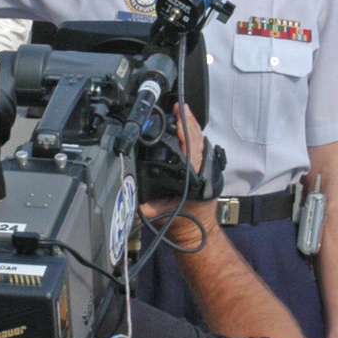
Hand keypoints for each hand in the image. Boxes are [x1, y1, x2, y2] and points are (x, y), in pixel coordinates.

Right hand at [138, 103, 210, 243]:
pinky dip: (191, 136)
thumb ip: (148, 208)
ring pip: (199, 142)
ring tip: (180, 111)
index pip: (191, 146)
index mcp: (194, 177)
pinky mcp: (203, 170)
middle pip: (197, 139)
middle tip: (178, 105)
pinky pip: (198, 148)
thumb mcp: (162, 215)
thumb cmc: (183, 224)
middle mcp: (202, 170)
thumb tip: (133, 202)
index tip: (180, 112)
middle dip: (187, 121)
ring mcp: (205, 169)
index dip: (186, 128)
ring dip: (190, 126)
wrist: (197, 233)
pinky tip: (184, 127)